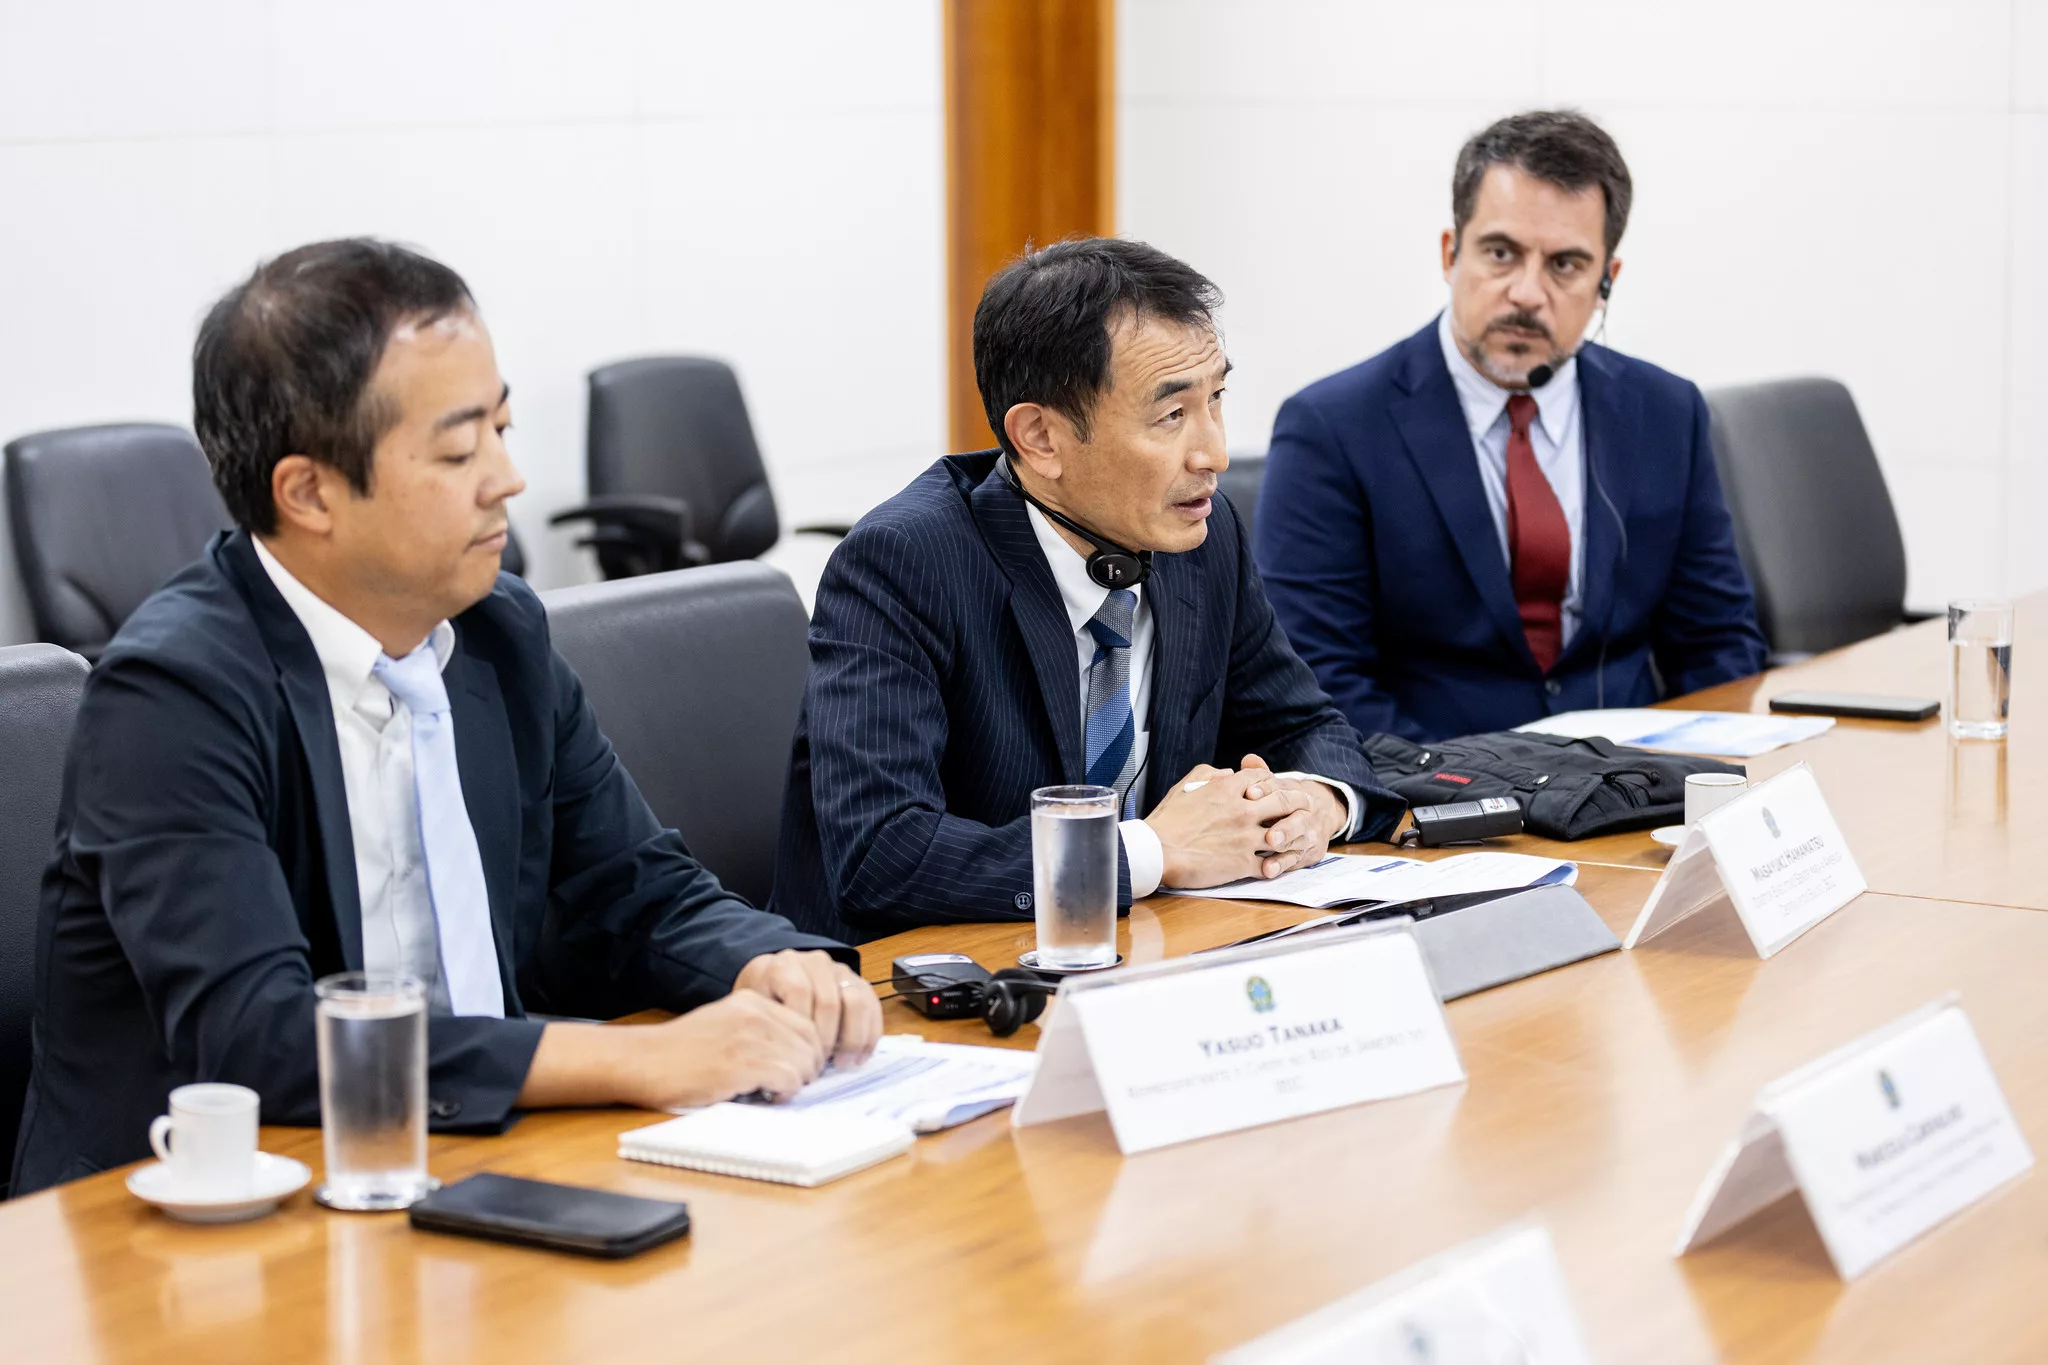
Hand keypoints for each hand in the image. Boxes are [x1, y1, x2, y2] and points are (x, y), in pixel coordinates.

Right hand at [522, 991, 829, 1110]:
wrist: (643, 1061)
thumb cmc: (680, 1052)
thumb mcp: (724, 1024)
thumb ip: (758, 1030)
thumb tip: (796, 1054)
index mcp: (752, 1001)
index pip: (807, 1023)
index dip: (810, 1051)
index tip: (798, 1069)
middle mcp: (756, 1013)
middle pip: (811, 1042)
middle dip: (808, 1068)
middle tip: (790, 1084)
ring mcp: (750, 1037)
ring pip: (804, 1062)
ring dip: (796, 1082)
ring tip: (775, 1091)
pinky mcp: (743, 1064)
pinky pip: (789, 1078)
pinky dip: (785, 1092)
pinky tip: (767, 1096)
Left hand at [734, 948, 882, 1069]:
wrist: (776, 984)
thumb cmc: (764, 1003)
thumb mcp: (753, 1009)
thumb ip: (764, 1025)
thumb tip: (779, 1060)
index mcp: (785, 965)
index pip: (800, 992)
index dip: (802, 1028)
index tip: (798, 1057)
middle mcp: (815, 962)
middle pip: (830, 1001)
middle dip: (827, 1040)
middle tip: (820, 1066)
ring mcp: (841, 971)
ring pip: (857, 1002)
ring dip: (852, 1039)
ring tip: (842, 1064)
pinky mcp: (860, 983)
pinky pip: (873, 1008)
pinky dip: (869, 1036)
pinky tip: (858, 1058)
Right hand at [1144, 762, 1313, 888]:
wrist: (1157, 851)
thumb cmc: (1167, 820)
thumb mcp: (1186, 786)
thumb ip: (1210, 774)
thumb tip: (1228, 771)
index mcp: (1227, 789)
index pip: (1262, 777)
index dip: (1275, 780)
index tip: (1279, 785)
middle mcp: (1242, 810)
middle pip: (1284, 800)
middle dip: (1299, 801)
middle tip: (1307, 805)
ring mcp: (1245, 838)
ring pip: (1286, 832)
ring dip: (1296, 833)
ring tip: (1302, 835)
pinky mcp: (1242, 863)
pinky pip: (1272, 863)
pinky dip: (1279, 863)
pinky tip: (1281, 863)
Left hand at [1237, 753, 1348, 876]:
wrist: (1319, 815)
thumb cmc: (1282, 801)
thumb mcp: (1274, 785)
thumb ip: (1260, 774)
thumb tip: (1249, 759)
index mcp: (1294, 793)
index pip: (1282, 789)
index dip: (1266, 790)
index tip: (1249, 793)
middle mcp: (1305, 813)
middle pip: (1297, 818)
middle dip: (1283, 825)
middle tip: (1268, 833)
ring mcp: (1308, 834)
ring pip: (1299, 840)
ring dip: (1284, 846)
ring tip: (1269, 848)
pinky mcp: (1307, 854)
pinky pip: (1295, 860)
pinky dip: (1281, 865)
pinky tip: (1267, 870)